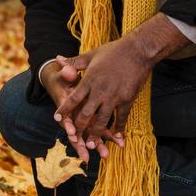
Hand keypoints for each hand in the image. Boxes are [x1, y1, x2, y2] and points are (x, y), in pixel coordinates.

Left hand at [54, 39, 153, 160]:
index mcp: (90, 80)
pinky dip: (119, 128)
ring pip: (102, 120)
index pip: (73, 98)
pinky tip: (117, 137)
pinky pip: (122, 118)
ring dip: (96, 134)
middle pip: (86, 114)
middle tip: (73, 138)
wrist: (138, 50)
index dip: (64, 109)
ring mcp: (114, 97)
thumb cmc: (114, 51)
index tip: (57, 118)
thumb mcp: (91, 55)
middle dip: (79, 128)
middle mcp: (100, 91)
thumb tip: (57, 59)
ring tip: (91, 145)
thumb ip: (74, 62)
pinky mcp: (127, 99)